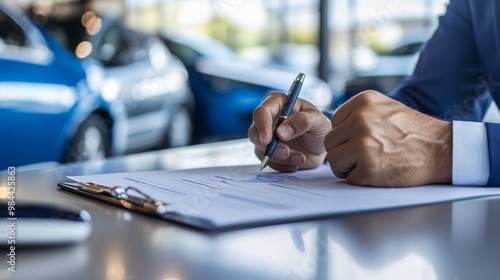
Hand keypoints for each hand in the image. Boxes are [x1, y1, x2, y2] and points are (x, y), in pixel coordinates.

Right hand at [248, 92, 330, 171]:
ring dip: (280, 157)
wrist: (321, 146)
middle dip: (269, 146)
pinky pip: (268, 161)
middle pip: (254, 132)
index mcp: (278, 104)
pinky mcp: (268, 151)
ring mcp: (267, 136)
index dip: (262, 126)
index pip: (261, 113)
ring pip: (260, 149)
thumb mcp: (317, 120)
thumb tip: (281, 132)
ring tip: (300, 157)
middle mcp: (268, 119)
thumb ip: (302, 121)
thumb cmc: (319, 126)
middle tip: (286, 152)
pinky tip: (296, 161)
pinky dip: (283, 164)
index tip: (267, 140)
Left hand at [325, 91, 451, 186]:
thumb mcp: (385, 108)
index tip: (363, 139)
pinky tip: (380, 171)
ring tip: (372, 162)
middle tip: (365, 155)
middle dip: (344, 151)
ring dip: (349, 166)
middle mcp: (360, 119)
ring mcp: (363, 144)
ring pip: (334, 160)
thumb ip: (358, 113)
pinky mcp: (368, 168)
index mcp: (363, 102)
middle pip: (330, 142)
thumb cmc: (414, 131)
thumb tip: (334, 128)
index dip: (346, 135)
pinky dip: (361, 179)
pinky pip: (349, 178)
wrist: (441, 149)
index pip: (334, 122)